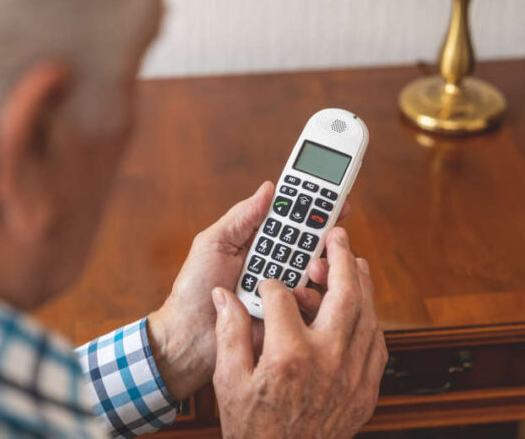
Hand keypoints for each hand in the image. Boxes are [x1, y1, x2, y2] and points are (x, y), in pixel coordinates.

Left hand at [147, 182, 348, 399]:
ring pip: (317, 273)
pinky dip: (312, 295)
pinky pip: (313, 303)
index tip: (335, 199)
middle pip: (311, 245)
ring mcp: (284, 291)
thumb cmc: (194, 289)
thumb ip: (242, 216)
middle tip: (332, 234)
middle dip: (324, 237)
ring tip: (314, 267)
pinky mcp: (290, 318)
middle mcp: (275, 265)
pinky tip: (300, 294)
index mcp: (258, 244)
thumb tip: (269, 188)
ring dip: (320, 265)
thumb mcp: (213, 244)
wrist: (189, 337)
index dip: (313, 209)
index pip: (291, 221)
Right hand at [212, 228, 387, 438]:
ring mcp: (353, 376)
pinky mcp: (366, 390)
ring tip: (354, 263)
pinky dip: (371, 319)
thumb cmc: (253, 428)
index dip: (272, 286)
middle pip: (343, 294)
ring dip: (362, 283)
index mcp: (289, 355)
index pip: (283, 298)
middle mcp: (328, 360)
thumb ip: (230, 332)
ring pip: (368, 315)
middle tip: (337, 235)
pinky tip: (363, 308)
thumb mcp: (228, 381)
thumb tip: (224, 296)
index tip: (268, 285)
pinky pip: (377, 344)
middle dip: (340, 258)